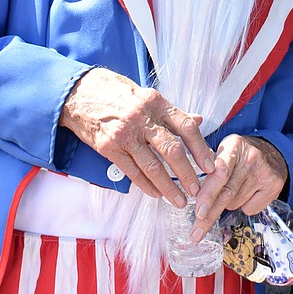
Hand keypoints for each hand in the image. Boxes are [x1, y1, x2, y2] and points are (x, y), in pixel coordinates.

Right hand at [60, 67, 214, 204]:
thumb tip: (198, 120)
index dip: (201, 148)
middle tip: (196, 190)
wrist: (81, 94)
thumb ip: (173, 112)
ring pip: (152, 166)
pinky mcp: (109, 148)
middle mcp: (143, 118)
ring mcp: (125, 134)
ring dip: (168, 186)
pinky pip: (132, 172)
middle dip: (187, 173)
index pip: (186, 127)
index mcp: (157, 103)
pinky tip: (156, 193)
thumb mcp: (149, 97)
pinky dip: (146, 185)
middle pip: (172, 150)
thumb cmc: (119, 95)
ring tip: (179, 199)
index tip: (211, 165)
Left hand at [191, 135, 287, 240]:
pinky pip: (250, 209)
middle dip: (209, 215)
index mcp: (234, 146)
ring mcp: (264, 173)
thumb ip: (209, 166)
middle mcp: (250, 159)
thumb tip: (192, 193)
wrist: (273, 151)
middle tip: (196, 233)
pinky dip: (243, 206)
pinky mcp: (274, 186)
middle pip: (227, 193)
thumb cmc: (241, 154)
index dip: (208, 194)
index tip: (198, 212)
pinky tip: (247, 193)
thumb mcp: (225, 150)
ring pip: (235, 203)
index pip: (220, 172)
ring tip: (233, 189)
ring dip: (227, 204)